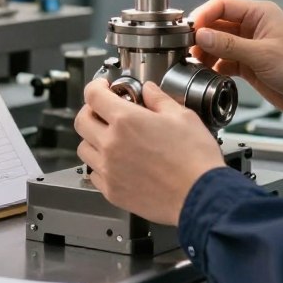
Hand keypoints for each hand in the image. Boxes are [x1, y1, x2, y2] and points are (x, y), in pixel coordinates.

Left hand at [74, 79, 224, 225]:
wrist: (201, 197)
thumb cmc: (195, 159)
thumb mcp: (182, 116)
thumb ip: (159, 99)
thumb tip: (149, 91)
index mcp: (126, 120)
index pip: (92, 95)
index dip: (96, 85)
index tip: (103, 87)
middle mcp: (111, 144)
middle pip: (81, 121)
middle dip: (91, 110)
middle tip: (104, 111)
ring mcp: (109, 170)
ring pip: (84, 148)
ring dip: (93, 138)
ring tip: (111, 138)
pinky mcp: (112, 192)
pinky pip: (94, 174)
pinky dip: (100, 165)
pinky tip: (117, 162)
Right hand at [189, 0, 282, 127]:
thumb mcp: (263, 55)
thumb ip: (230, 45)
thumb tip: (202, 35)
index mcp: (259, 14)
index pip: (222, 6)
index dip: (204, 15)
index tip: (190, 29)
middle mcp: (252, 27)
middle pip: (217, 24)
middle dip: (201, 35)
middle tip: (187, 48)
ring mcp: (249, 46)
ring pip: (218, 44)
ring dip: (206, 52)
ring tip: (196, 62)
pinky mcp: (248, 64)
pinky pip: (224, 60)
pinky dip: (214, 66)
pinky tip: (209, 73)